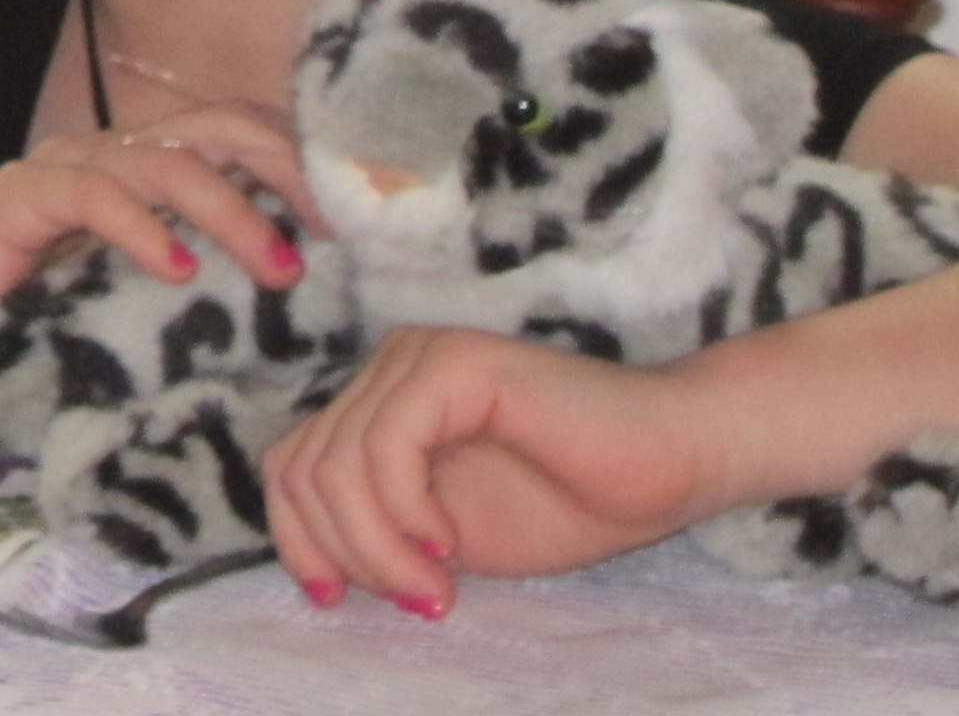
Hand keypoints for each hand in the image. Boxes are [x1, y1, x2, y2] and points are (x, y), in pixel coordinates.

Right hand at [0, 102, 315, 398]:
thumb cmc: (41, 328)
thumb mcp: (142, 302)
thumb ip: (202, 277)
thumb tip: (304, 287)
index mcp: (141, 169)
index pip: (233, 136)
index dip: (295, 163)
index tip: (350, 220)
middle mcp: (107, 154)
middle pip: (213, 129)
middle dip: (282, 172)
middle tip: (329, 232)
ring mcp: (61, 169)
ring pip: (164, 161)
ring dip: (231, 211)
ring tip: (276, 268)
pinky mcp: (17, 196)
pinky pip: (93, 194)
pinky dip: (143, 228)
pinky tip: (179, 269)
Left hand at [263, 324, 728, 614]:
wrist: (671, 463)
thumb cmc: (570, 499)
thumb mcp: (444, 533)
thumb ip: (379, 529)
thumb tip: (312, 563)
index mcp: (376, 404)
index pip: (287, 467)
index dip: (297, 540)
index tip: (336, 600)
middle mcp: (386, 370)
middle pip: (302, 471)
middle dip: (348, 555)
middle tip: (423, 599)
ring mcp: (418, 358)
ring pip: (336, 465)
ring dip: (378, 548)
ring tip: (439, 586)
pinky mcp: (456, 363)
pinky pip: (387, 445)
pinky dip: (403, 510)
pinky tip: (449, 545)